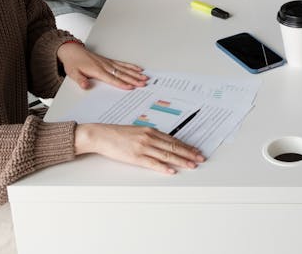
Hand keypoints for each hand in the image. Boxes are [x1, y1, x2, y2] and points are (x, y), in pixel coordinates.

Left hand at [56, 41, 147, 89]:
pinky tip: (138, 69)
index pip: (112, 79)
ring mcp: (108, 62)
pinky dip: (131, 66)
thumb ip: (80, 80)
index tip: (130, 87)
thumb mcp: (73, 73)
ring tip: (145, 77)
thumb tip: (85, 86)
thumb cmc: (73, 62)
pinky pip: (122, 64)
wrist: (72, 51)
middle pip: (122, 74)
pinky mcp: (109, 61)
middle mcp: (105, 66)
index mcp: (97, 70)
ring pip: (125, 69)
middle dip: (133, 79)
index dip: (121, 83)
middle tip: (143, 83)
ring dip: (135, 73)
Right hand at [74, 123, 205, 173]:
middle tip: (200, 158)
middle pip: (173, 147)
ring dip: (181, 161)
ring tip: (191, 165)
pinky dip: (163, 167)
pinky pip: (152, 163)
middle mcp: (149, 138)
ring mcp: (143, 147)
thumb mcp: (138, 131)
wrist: (101, 135)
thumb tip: (164, 143)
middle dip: (189, 153)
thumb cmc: (118, 134)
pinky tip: (171, 170)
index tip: (195, 151)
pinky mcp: (135, 157)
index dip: (186, 146)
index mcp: (151, 131)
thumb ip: (151, 136)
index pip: (173, 140)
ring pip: (166, 155)